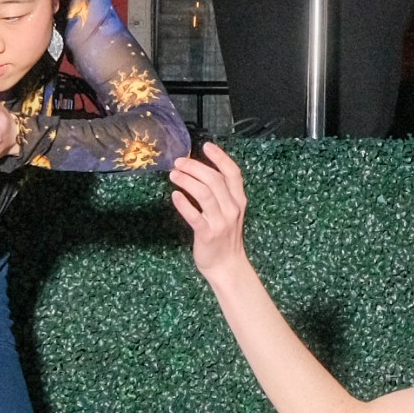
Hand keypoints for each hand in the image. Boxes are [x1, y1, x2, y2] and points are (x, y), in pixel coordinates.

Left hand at [166, 142, 252, 278]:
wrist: (227, 266)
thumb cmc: (225, 237)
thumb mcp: (230, 212)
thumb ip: (221, 194)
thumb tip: (201, 172)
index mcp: (239, 201)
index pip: (232, 173)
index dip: (220, 157)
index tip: (205, 146)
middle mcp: (232, 209)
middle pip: (214, 180)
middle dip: (194, 167)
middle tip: (179, 163)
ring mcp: (220, 222)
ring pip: (204, 194)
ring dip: (187, 181)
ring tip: (174, 175)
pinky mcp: (207, 234)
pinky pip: (194, 215)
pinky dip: (183, 204)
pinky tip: (175, 196)